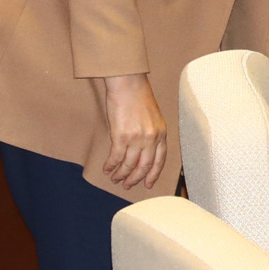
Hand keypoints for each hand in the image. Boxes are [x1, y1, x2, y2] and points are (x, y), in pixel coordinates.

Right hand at [97, 73, 165, 190]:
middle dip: (135, 179)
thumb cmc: (139, 97)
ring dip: (121, 174)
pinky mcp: (121, 136)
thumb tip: (144, 150)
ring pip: (129, 165)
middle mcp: (151, 138)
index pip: (160, 161)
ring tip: (115, 178)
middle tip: (127, 185)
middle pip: (144, 167)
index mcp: (161, 134)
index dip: (153, 175)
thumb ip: (152, 134)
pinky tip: (107, 169)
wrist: (128, 84)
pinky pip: (116, 158)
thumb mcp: (154, 117)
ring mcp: (137, 138)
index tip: (147, 184)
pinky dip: (111, 166)